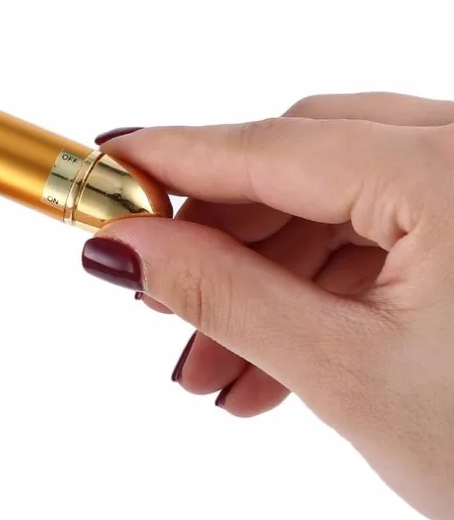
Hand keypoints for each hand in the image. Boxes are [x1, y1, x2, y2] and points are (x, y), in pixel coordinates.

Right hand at [85, 93, 453, 519]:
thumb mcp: (345, 372)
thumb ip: (219, 293)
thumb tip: (120, 248)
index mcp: (449, 173)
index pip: (268, 147)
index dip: (169, 159)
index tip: (101, 167)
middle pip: (295, 166)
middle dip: (215, 239)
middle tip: (153, 297)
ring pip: (331, 206)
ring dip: (260, 281)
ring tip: (209, 369)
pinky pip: (376, 235)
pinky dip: (314, 291)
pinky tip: (269, 366)